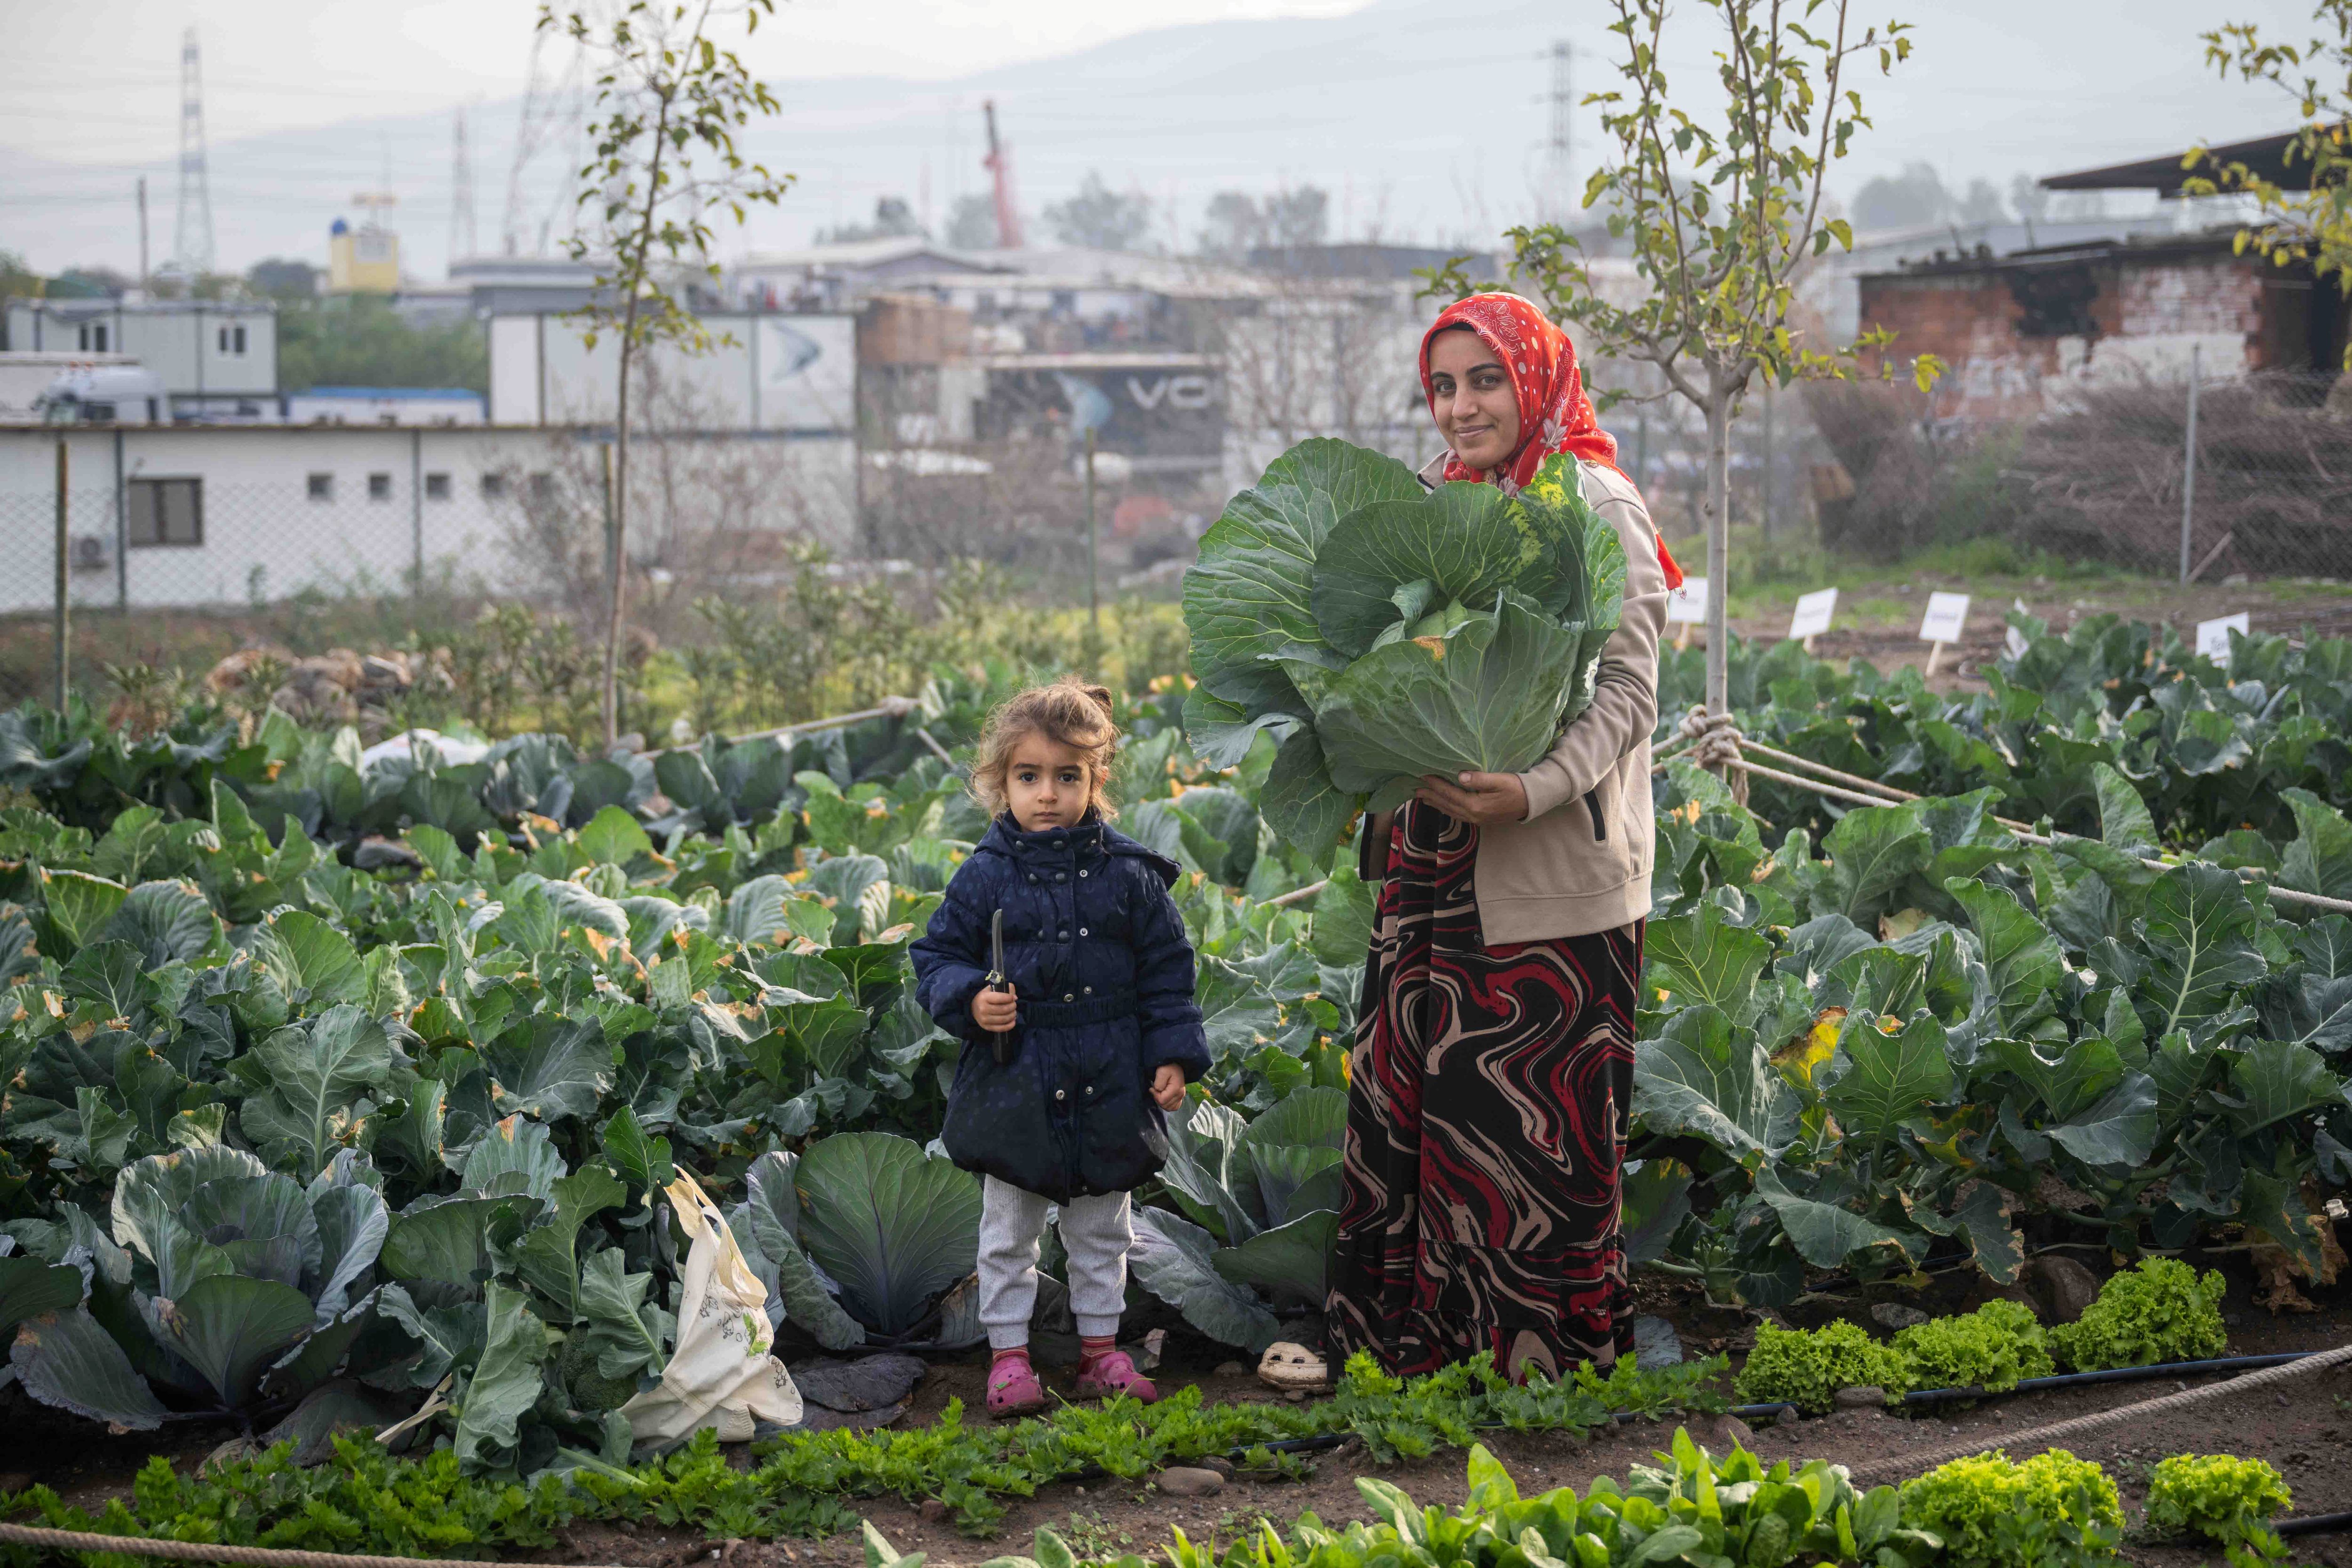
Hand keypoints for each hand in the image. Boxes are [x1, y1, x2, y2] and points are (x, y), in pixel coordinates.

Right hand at [971, 984, 1017, 1032]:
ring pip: (1004, 1019)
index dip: (1010, 998)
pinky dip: (1010, 1025)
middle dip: (1012, 1007)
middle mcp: (983, 1009)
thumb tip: (1014, 997)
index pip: (1000, 998)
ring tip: (1013, 1012)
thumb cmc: (985, 997)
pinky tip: (1013, 1021)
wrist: (973, 1008)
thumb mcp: (992, 989)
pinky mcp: (987, 1027)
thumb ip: (1004, 988)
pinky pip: (1001, 1028)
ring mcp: (984, 1019)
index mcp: (984, 998)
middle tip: (1014, 1005)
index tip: (1014, 998)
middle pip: (1004, 1009)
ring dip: (1012, 1015)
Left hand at [1151, 1063, 1186, 1110]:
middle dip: (1158, 1099)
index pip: (1162, 1100)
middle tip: (1156, 1090)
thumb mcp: (1161, 1071)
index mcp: (1176, 1089)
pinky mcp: (1180, 1097)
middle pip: (1165, 1105)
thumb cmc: (1168, 1067)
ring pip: (1169, 1108)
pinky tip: (1164, 1097)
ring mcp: (1181, 1096)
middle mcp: (1180, 1094)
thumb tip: (1157, 1091)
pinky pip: (1174, 1107)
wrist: (1175, 1065)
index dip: (1155, 1095)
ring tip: (1160, 1093)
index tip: (1153, 1087)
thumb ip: (1159, 1083)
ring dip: (1162, 1102)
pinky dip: (1168, 1105)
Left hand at [1413, 771, 1528, 826]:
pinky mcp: (1480, 820)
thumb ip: (1479, 779)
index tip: (1423, 776)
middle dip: (1430, 796)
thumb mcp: (1500, 780)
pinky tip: (1443, 806)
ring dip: (1436, 804)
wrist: (1532, 803)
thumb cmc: (1517, 788)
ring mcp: (1476, 820)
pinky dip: (1447, 809)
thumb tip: (1460, 777)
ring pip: (1450, 811)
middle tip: (1415, 789)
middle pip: (1446, 804)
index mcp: (1475, 805)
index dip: (1435, 784)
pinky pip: (1458, 815)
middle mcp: (1472, 815)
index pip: (1449, 793)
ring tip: (1423, 797)